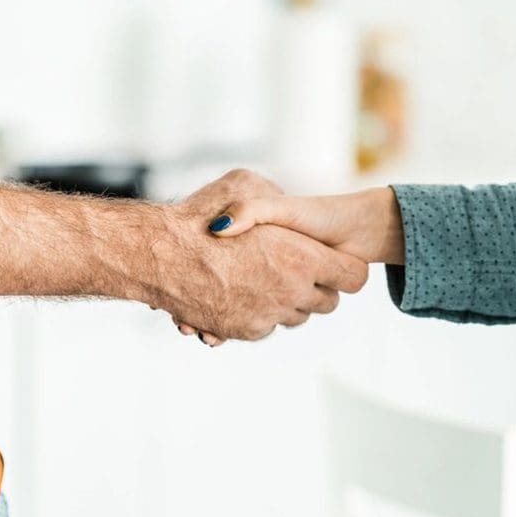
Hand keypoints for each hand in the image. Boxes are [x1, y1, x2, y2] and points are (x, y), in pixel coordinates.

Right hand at [150, 170, 368, 341]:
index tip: (332, 262)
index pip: (353, 276)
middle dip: (316, 288)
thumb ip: (271, 196)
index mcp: (303, 257)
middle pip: (327, 303)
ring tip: (264, 279)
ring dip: (286, 302)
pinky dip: (257, 313)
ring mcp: (269, 315)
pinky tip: (239, 293)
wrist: (162, 256)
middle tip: (297, 270)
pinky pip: (266, 327)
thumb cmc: (200, 217)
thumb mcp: (243, 185)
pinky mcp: (246, 331)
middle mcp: (292, 291)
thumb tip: (280, 204)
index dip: (345, 268)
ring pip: (295, 317)